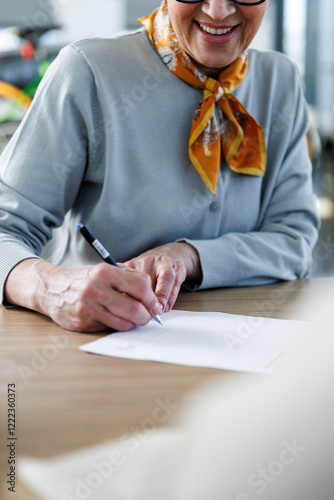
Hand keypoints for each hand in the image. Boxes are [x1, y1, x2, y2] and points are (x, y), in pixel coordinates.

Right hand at [5, 259, 162, 331]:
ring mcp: (89, 307)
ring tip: (133, 318)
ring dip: (133, 324)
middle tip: (148, 316)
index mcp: (105, 273)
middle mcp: (96, 289)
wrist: (52, 290)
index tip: (154, 304)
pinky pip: (110, 328)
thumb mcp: (105, 270)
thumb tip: (153, 299)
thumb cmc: (86, 280)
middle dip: (146, 316)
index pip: (141, 286)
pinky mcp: (83, 322)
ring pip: (124, 323)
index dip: (151, 298)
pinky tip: (115, 319)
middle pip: (135, 309)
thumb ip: (129, 279)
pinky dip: (118, 326)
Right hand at [125, 242, 201, 312]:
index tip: (160, 310)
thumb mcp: (179, 277)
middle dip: (147, 302)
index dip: (163, 296)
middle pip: (146, 285)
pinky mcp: (125, 267)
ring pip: (133, 286)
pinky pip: (124, 283)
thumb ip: (172, 293)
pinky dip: (128, 293)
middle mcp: (149, 261)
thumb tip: (164, 308)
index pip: (166, 278)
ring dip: (137, 299)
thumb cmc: (172, 266)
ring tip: (141, 306)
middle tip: (150, 313)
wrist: (164, 253)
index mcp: (165, 262)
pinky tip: (131, 298)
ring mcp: (136, 263)